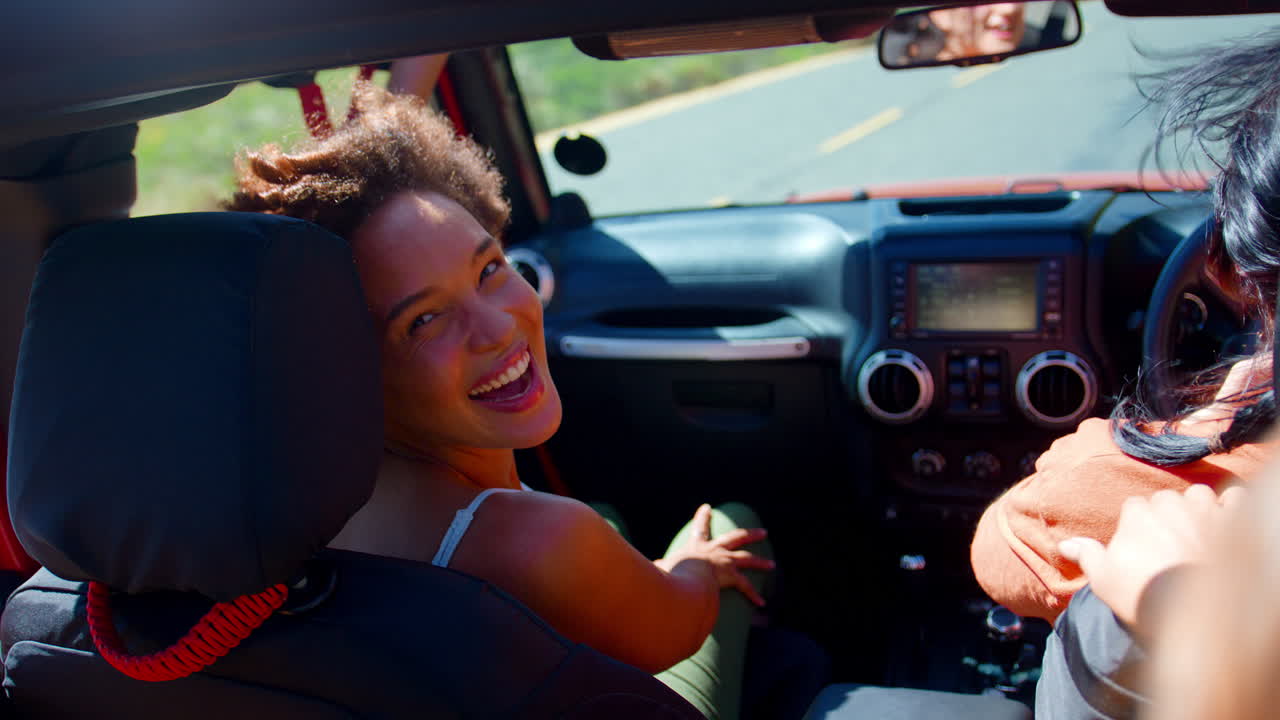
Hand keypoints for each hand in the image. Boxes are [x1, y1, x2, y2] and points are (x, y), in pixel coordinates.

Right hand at [657, 504, 774, 606]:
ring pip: (747, 558)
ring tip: (772, 564)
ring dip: (761, 561)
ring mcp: (725, 561)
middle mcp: (714, 550)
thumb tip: (650, 568)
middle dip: (750, 534)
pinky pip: (745, 586)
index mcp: (696, 547)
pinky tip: (761, 603)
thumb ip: (659, 568)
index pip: (700, 528)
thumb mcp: (661, 569)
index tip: (707, 507)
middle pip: (736, 537)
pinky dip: (753, 595)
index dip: (703, 517)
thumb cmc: (670, 573)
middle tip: (763, 532)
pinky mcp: (731, 576)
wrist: (684, 577)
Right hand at [1058, 484, 1240, 630]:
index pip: (1135, 506)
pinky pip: (1236, 499)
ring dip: (1199, 507)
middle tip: (1170, 540)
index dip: (1138, 523)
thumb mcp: (1103, 579)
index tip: (1142, 543)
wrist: (1190, 614)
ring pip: (1200, 495)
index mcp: (1136, 515)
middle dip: (1168, 514)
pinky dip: (1233, 507)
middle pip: (1166, 499)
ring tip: (1199, 529)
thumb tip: (1064, 545)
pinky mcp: (1233, 524)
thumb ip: (1086, 555)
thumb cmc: (1141, 596)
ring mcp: (1204, 513)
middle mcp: (1170, 506)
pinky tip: (1228, 521)